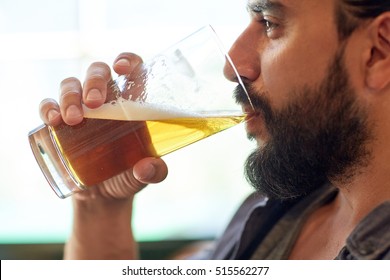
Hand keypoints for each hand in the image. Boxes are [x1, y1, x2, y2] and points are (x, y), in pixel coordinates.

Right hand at [39, 53, 167, 199]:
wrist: (105, 195)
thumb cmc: (130, 174)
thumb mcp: (148, 174)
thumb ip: (155, 171)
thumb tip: (146, 168)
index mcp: (132, 102)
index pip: (131, 68)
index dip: (127, 60)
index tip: (121, 68)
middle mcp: (106, 99)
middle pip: (98, 72)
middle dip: (94, 81)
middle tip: (95, 102)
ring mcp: (82, 108)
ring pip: (71, 84)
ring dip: (70, 96)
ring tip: (73, 119)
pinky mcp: (61, 123)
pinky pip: (48, 105)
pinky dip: (47, 107)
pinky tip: (52, 120)